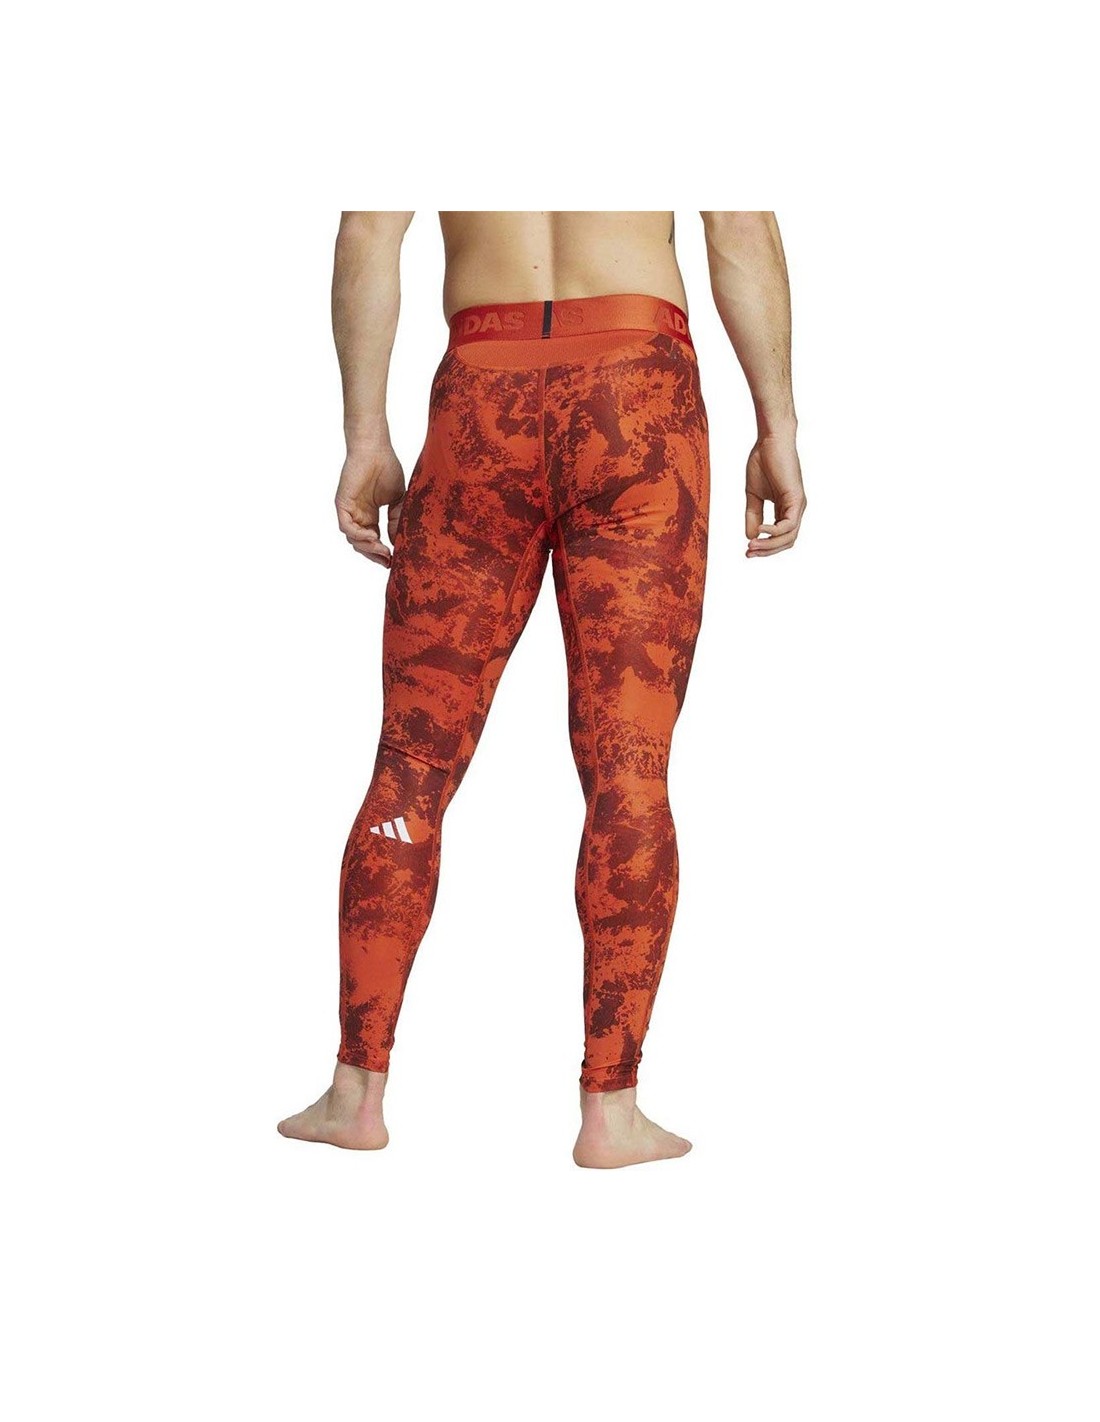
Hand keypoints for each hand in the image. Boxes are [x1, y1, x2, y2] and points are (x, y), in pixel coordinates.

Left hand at [335, 444, 406, 567]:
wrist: (375, 449)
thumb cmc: (387, 467)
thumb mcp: (398, 499)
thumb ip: (396, 519)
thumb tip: (397, 540)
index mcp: (370, 514)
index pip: (373, 540)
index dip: (382, 552)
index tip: (394, 560)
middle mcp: (358, 515)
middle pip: (362, 544)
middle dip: (374, 555)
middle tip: (387, 561)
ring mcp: (349, 510)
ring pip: (353, 539)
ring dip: (368, 548)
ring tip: (382, 550)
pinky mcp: (342, 504)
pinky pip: (347, 527)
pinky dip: (358, 536)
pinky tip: (372, 537)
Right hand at [745, 432, 805, 556]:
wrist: (770, 440)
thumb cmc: (762, 461)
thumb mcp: (753, 495)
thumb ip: (752, 515)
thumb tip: (751, 537)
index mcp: (786, 509)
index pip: (780, 537)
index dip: (764, 547)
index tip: (747, 550)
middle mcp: (795, 509)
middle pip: (786, 542)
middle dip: (767, 551)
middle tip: (748, 553)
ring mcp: (798, 505)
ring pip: (788, 537)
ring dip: (769, 545)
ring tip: (751, 545)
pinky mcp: (797, 499)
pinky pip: (788, 526)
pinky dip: (774, 532)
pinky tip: (760, 530)